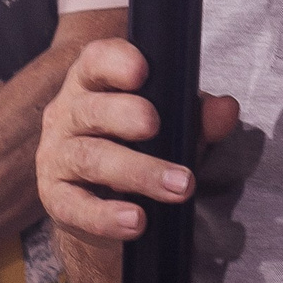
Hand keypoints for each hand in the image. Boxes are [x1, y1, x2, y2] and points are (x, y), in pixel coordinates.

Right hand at [37, 37, 237, 282]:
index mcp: (93, 82)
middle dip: (125, 115)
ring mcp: (57, 155)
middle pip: (92, 110)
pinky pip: (75, 206)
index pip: (96, 61)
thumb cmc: (140, 143)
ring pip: (91, 158)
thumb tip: (226, 109)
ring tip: (177, 186)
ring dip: (137, 172)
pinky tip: (136, 221)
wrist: (106, 196)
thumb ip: (199, 117)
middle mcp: (68, 113)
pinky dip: (106, 216)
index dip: (116, 62)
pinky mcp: (56, 197)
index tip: (141, 70)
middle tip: (155, 126)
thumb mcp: (173, 125)